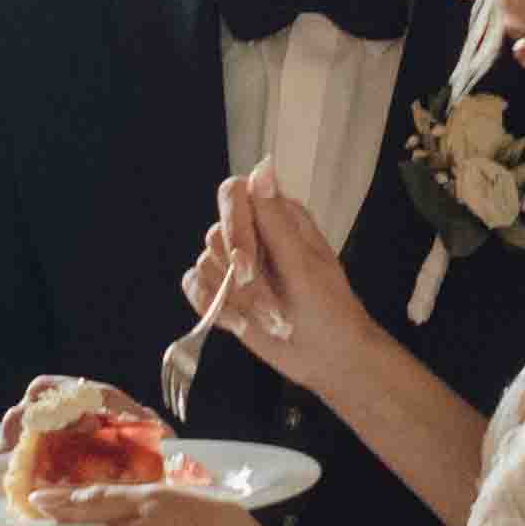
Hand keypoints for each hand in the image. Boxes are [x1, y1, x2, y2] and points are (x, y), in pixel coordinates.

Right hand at [187, 162, 367, 406]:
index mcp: (279, 216)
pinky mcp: (224, 290)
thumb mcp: (304, 266)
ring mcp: (236, 263)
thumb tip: (262, 166)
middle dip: (235, 275)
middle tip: (266, 303)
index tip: (245, 264)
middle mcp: (254, 233)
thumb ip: (276, 220)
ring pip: (204, 263)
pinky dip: (210, 306)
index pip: (234, 194)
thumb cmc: (329, 310)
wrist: (328, 359)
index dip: (233, 225)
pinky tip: (236, 322)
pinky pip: (195, 285)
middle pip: (216, 233)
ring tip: (264, 318)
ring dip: (231, 297)